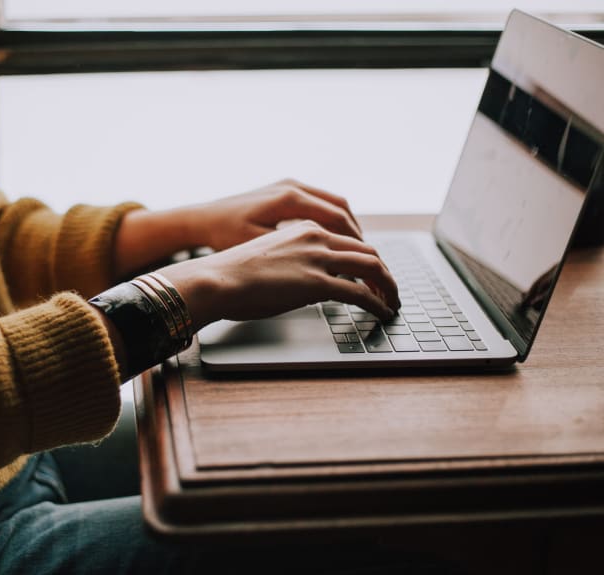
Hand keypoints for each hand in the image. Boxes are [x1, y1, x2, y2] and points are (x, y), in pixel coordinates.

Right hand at [157, 220, 398, 330]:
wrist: (215, 279)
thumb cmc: (231, 274)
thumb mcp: (267, 257)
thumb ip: (292, 262)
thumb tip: (303, 282)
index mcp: (303, 228)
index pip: (348, 239)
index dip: (365, 258)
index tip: (371, 274)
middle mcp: (315, 237)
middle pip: (367, 250)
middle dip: (384, 272)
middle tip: (390, 289)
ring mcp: (318, 258)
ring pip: (372, 267)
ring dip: (388, 286)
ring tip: (392, 302)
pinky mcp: (317, 283)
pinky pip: (361, 293)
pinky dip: (378, 303)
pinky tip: (382, 312)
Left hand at [186, 179, 362, 250]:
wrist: (201, 219)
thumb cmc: (224, 236)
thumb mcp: (260, 248)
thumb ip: (294, 254)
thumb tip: (328, 267)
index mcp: (289, 198)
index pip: (337, 218)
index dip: (355, 242)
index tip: (365, 262)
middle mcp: (292, 186)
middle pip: (340, 208)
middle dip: (357, 234)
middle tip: (368, 258)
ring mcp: (288, 185)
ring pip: (332, 203)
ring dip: (346, 226)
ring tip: (355, 251)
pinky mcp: (283, 189)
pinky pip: (319, 202)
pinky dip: (332, 220)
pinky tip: (333, 240)